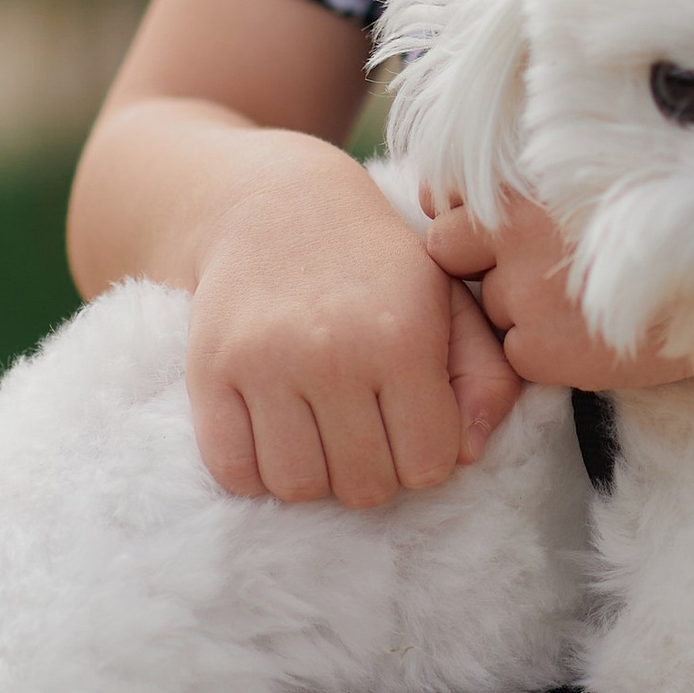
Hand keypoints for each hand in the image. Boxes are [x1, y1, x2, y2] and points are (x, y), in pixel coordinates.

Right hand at [187, 139, 521, 507]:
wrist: (274, 205)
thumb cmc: (375, 267)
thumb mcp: (448, 302)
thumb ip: (485, 376)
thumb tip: (471, 456)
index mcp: (403, 337)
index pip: (427, 466)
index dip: (426, 457)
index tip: (410, 424)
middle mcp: (333, 353)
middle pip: (364, 487)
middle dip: (373, 470)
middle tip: (364, 427)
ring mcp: (264, 363)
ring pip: (297, 487)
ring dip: (314, 475)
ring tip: (319, 432)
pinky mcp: (209, 370)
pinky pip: (233, 470)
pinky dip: (255, 470)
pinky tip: (274, 433)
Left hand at [424, 190, 686, 396]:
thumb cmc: (659, 228)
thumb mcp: (590, 180)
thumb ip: (523, 184)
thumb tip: (436, 189)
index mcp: (525, 189)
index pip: (442, 196)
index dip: (460, 212)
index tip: (487, 226)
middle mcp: (515, 238)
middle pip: (446, 250)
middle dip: (476, 261)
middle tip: (532, 269)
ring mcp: (523, 296)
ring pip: (483, 304)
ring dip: (513, 308)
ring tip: (576, 302)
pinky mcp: (538, 351)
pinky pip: (511, 352)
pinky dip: (539, 351)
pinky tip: (585, 334)